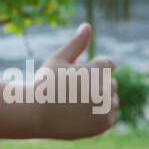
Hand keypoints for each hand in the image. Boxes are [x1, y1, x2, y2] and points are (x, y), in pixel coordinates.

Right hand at [32, 24, 118, 138]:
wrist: (35, 115)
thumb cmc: (45, 83)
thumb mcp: (58, 59)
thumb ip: (76, 44)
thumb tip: (87, 25)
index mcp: (95, 70)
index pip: (108, 64)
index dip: (93, 69)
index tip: (79, 76)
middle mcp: (104, 89)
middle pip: (112, 82)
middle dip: (97, 84)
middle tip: (74, 91)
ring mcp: (105, 108)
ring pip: (113, 99)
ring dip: (101, 100)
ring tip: (77, 103)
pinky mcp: (104, 123)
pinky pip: (110, 115)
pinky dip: (99, 115)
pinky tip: (80, 114)